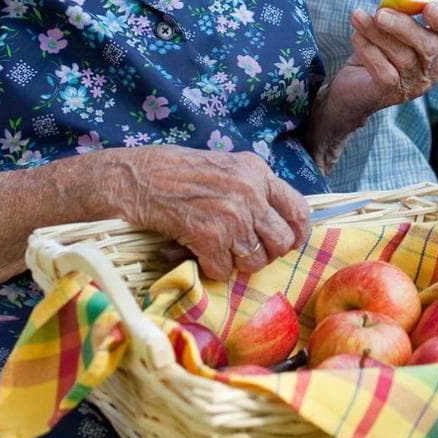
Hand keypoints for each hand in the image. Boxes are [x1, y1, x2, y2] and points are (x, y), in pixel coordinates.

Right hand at [104, 145, 311, 280]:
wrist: (138, 178)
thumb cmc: (178, 172)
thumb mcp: (226, 167)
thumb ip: (253, 189)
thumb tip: (275, 221)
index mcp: (258, 171)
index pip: (299, 210)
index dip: (297, 233)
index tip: (288, 243)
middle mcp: (250, 192)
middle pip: (282, 242)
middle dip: (265, 253)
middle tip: (245, 249)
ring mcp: (232, 216)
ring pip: (255, 261)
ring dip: (236, 262)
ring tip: (218, 248)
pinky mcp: (210, 237)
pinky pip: (225, 270)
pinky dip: (211, 267)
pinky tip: (198, 251)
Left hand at [304, 0, 437, 171]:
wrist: (353, 86)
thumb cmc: (379, 49)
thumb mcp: (391, 21)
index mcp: (437, 48)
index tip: (428, 5)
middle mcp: (431, 69)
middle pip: (426, 46)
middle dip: (403, 26)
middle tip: (380, 12)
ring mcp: (414, 85)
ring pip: (402, 57)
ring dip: (377, 34)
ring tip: (356, 16)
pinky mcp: (393, 94)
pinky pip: (384, 72)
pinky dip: (368, 52)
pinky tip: (355, 38)